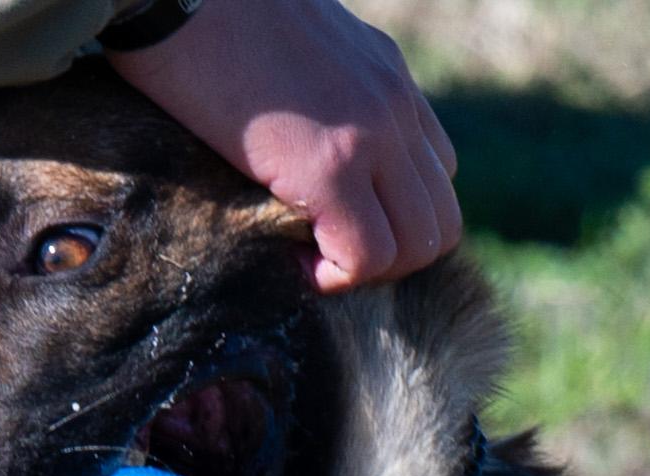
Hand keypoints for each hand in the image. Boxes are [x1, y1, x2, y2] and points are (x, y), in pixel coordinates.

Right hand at [113, 0, 461, 291]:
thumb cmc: (208, 19)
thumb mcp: (291, 47)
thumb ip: (318, 90)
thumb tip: (298, 138)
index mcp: (386, 74)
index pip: (435, 170)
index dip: (392, 215)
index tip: (333, 220)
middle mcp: (394, 103)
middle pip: (440, 218)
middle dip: (390, 255)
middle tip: (326, 252)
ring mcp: (371, 132)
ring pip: (420, 245)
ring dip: (367, 268)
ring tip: (308, 255)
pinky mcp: (331, 165)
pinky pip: (367, 256)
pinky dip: (334, 275)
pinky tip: (289, 258)